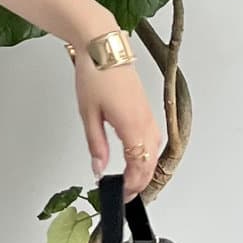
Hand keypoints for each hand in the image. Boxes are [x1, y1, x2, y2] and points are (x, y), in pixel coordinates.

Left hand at [73, 53, 160, 199]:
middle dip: (139, 183)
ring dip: (145, 169)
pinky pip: (153, 138)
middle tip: (124, 194)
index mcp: (131, 125)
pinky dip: (147, 153)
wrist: (103, 47)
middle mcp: (145, 121)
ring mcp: (148, 114)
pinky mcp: (146, 108)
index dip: (131, 185)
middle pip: (150, 162)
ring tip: (131, 181)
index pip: (138, 166)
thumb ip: (96, 145)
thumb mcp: (88, 115)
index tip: (120, 195)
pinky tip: (138, 158)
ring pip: (154, 151)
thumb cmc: (95, 75)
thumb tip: (99, 168)